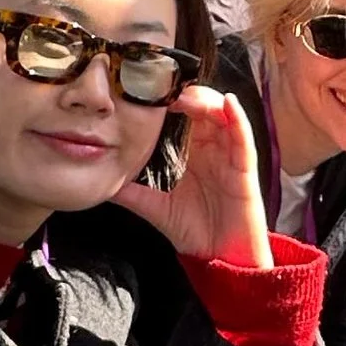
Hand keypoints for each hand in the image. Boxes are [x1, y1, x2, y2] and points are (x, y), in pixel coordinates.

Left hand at [114, 84, 270, 268]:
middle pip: (205, 108)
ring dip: (207, 101)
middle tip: (163, 85)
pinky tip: (229, 104)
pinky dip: (239, 119)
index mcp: (197, 152)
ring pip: (225, 116)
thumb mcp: (155, 207)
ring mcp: (232, 157)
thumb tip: (100, 181)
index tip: (148, 88)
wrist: (221, 260)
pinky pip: (244, 139)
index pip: (187, 115)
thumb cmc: (196, 231)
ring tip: (186, 94)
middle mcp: (216, 149)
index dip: (171, 99)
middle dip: (186, 93)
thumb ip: (131, 192)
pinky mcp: (246, 170)